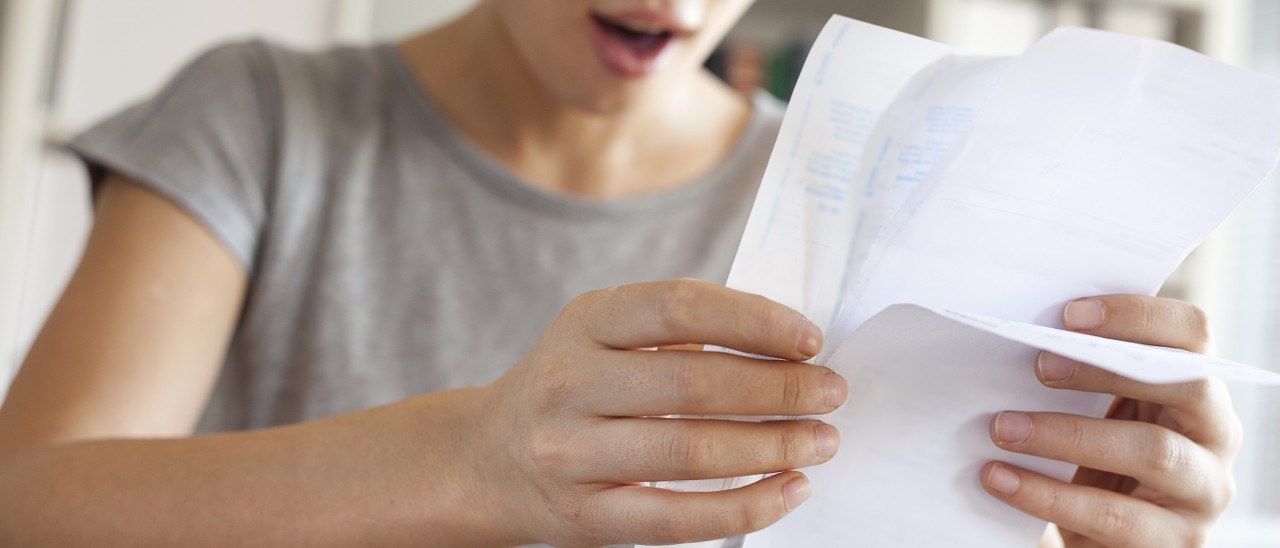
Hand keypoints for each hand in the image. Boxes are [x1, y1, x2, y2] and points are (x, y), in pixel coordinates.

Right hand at [474, 279, 847, 545]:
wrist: (486, 460)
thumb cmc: (574, 387)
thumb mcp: (603, 336)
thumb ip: (680, 333)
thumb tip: (789, 349)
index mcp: (584, 321)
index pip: (679, 307)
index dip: (754, 321)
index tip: (810, 339)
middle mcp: (570, 383)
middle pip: (692, 384)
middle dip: (779, 390)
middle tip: (832, 392)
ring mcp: (571, 453)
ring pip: (690, 453)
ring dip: (773, 448)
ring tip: (822, 441)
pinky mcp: (585, 517)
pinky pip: (678, 520)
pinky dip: (746, 508)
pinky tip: (789, 490)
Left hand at [980, 294, 1240, 546]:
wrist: (1106, 537)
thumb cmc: (1098, 456)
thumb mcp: (1102, 411)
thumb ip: (1084, 373)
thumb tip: (1018, 336)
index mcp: (1199, 386)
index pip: (1192, 333)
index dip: (1138, 316)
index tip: (1069, 315)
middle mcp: (1216, 435)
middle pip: (1183, 386)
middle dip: (1105, 370)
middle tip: (1037, 365)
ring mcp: (1203, 492)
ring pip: (1151, 452)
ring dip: (1067, 435)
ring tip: (1002, 428)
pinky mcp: (1175, 542)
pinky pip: (1112, 517)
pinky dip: (1047, 496)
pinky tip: (999, 478)